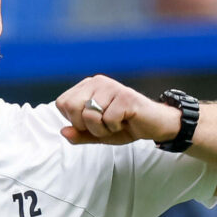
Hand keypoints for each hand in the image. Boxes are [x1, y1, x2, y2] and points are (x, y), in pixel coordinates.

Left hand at [54, 76, 178, 146]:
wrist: (154, 125)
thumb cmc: (125, 126)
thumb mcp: (97, 134)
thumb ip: (79, 134)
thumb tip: (63, 131)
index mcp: (87, 87)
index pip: (62, 103)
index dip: (74, 121)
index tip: (93, 122)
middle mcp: (97, 82)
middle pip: (71, 107)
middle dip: (86, 125)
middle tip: (104, 124)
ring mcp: (111, 87)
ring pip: (90, 115)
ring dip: (103, 129)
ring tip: (116, 123)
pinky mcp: (125, 96)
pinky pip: (108, 119)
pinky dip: (116, 128)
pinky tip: (126, 121)